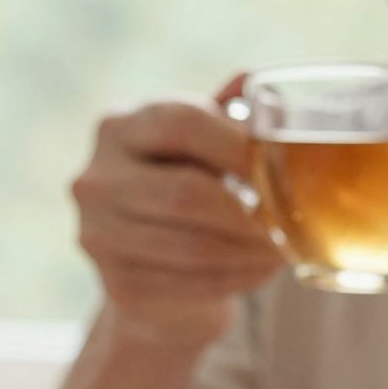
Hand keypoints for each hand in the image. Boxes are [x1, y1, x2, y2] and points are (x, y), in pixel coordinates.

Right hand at [71, 88, 279, 351]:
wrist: (150, 259)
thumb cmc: (189, 181)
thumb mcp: (204, 142)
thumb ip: (234, 116)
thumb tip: (272, 102)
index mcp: (118, 125)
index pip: (181, 123)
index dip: (237, 144)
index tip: (283, 163)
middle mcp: (95, 180)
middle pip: (185, 193)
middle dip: (249, 210)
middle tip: (292, 218)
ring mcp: (98, 236)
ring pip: (192, 247)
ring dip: (250, 251)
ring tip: (286, 247)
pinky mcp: (118, 286)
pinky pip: (189, 285)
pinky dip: (237, 278)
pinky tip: (261, 269)